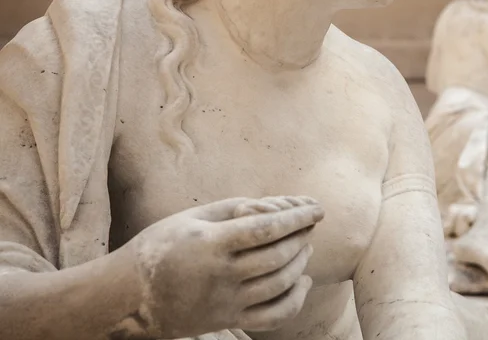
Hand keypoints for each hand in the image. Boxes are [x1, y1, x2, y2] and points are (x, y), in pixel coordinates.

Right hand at [126, 195, 323, 338]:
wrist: (130, 295)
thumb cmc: (161, 244)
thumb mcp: (192, 217)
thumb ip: (232, 209)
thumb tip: (269, 206)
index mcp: (211, 243)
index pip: (266, 229)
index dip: (297, 217)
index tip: (317, 208)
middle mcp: (221, 275)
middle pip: (277, 256)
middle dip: (301, 236)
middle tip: (309, 224)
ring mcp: (225, 302)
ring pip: (279, 284)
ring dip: (300, 262)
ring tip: (305, 246)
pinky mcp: (227, 320)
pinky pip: (272, 317)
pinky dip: (295, 300)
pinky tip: (301, 281)